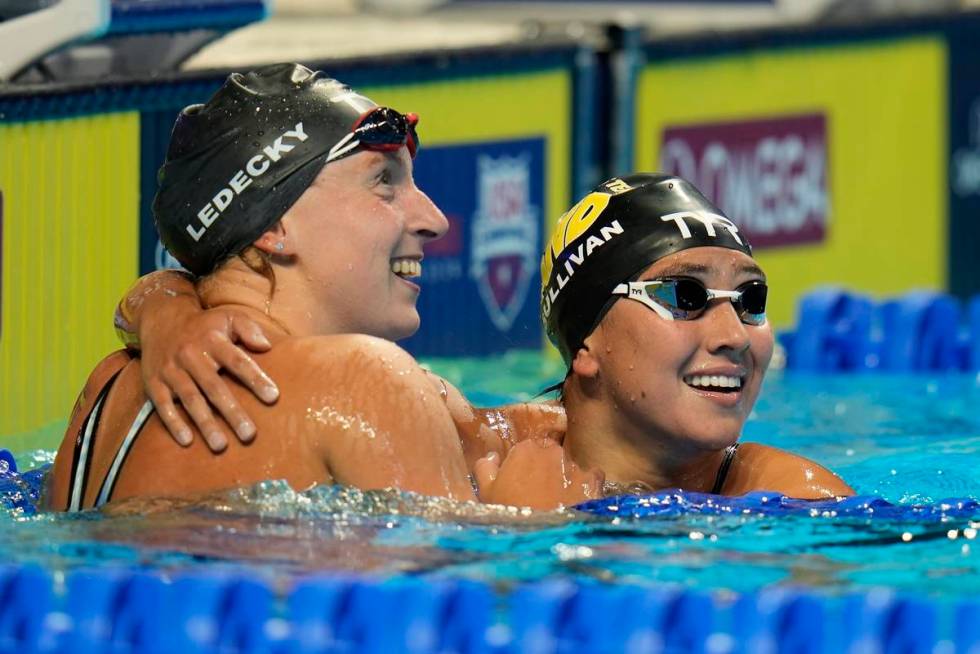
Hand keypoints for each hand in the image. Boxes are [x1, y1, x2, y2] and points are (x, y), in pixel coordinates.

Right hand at [142, 307, 278, 450]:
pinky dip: (173, 423)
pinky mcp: (154, 383)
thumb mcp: (228, 317)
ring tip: (221, 446)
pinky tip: (187, 441)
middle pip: (214, 387)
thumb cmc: (205, 326)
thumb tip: (267, 346)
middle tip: (249, 435)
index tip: (273, 397)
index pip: (237, 361)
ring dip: (205, 423)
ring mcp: (171, 370)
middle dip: (232, 412)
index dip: (255, 379)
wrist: (161, 320)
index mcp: (213, 340)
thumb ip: (249, 329)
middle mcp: (191, 356)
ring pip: (190, 399)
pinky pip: (163, 405)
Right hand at [474, 439, 603, 509]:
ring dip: (565, 478)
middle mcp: (552, 451)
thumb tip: (492, 457)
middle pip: (550, 454)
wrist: (542, 540)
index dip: (524, 464)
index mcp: (525, 449)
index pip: (527, 448)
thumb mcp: (486, 492)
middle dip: (546, 468)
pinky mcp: (592, 481)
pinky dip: (587, 485)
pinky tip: (579, 499)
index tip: (523, 480)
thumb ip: (485, 468)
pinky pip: (593, 477)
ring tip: (558, 501)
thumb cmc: (510, 514)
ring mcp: (574, 465)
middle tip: (540, 491)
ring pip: (570, 466)